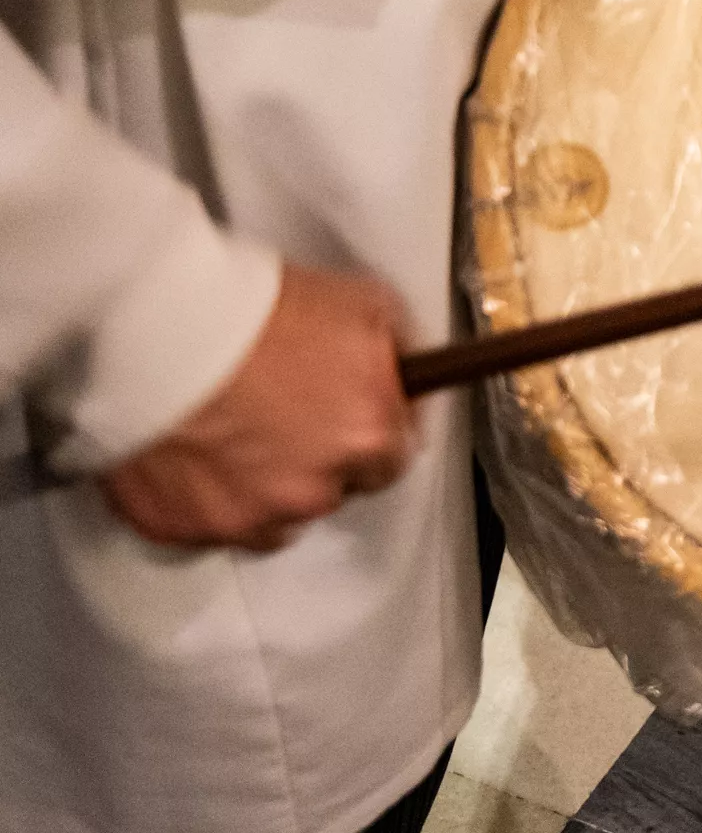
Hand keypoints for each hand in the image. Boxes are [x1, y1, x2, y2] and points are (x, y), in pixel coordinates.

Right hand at [100, 264, 411, 552]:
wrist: (153, 322)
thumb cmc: (253, 308)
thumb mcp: (362, 305)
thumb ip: (399, 352)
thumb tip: (417, 372)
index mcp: (367, 438)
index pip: (390, 461)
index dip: (365, 435)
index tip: (343, 418)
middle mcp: (313, 490)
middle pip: (330, 493)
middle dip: (312, 462)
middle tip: (275, 417)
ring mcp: (246, 516)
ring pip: (270, 518)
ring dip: (259, 488)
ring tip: (228, 437)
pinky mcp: (183, 527)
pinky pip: (206, 526)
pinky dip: (200, 499)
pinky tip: (190, 455)